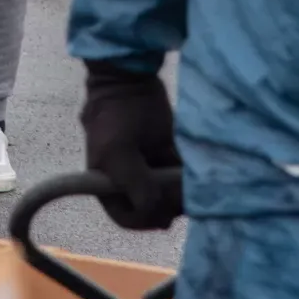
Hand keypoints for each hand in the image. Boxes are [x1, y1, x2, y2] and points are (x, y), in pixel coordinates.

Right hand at [81, 62, 182, 230]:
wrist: (130, 79)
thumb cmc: (115, 117)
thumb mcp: (118, 155)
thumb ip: (136, 188)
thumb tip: (160, 215)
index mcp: (108, 184)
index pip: (128, 217)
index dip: (146, 219)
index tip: (164, 214)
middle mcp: (130, 180)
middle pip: (154, 207)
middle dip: (169, 202)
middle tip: (179, 191)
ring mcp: (150, 168)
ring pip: (171, 192)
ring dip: (182, 190)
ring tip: (186, 178)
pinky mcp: (167, 154)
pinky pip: (180, 174)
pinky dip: (188, 175)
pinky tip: (190, 167)